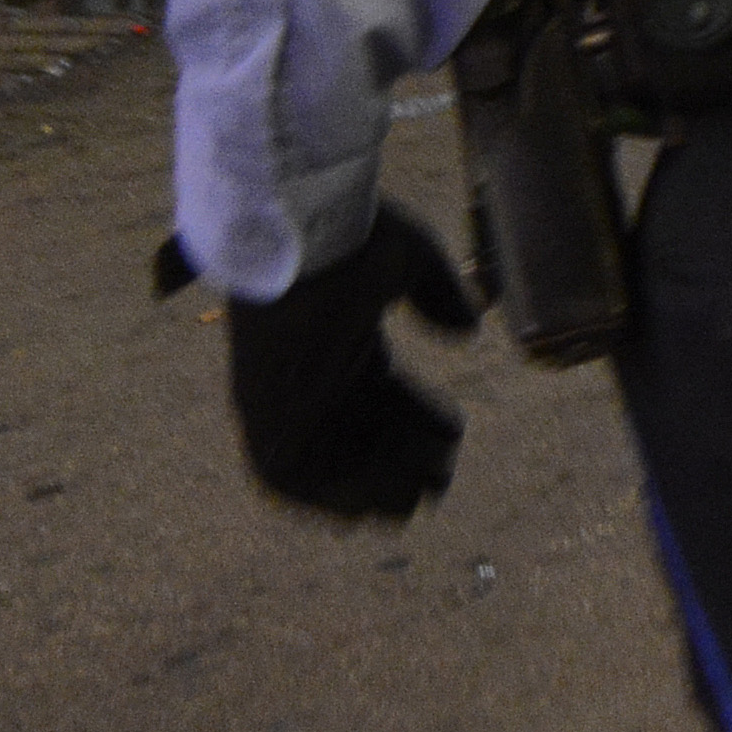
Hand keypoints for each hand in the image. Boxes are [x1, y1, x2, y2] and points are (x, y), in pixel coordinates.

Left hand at [200, 216, 478, 519]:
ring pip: (331, 467)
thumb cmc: (350, 241)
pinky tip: (392, 490)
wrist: (298, 236)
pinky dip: (341, 494)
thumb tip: (466, 330)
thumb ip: (439, 295)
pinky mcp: (264, 419)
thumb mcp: (410, 264)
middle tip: (443, 468)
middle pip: (360, 439)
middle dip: (406, 461)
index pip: (381, 400)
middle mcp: (309, 378)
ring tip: (428, 476)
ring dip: (383, 483)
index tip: (452, 433)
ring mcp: (283, 401)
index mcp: (339, 342)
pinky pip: (294, 481)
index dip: (419, 422)